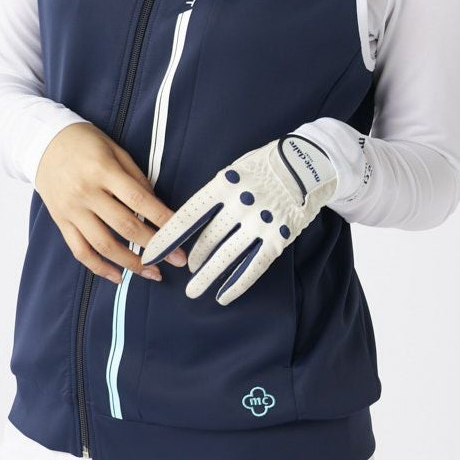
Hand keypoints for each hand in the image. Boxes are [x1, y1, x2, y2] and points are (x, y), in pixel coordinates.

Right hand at [35, 122, 186, 284]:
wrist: (42, 142)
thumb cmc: (85, 142)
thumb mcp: (115, 149)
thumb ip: (136, 177)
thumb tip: (156, 206)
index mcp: (103, 170)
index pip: (139, 200)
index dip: (163, 219)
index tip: (181, 233)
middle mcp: (86, 193)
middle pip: (125, 226)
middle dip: (155, 246)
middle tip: (177, 259)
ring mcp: (72, 210)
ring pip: (103, 245)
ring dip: (131, 263)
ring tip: (153, 272)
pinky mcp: (61, 222)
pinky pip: (80, 251)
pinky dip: (100, 268)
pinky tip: (119, 276)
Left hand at [140, 134, 337, 305]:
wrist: (308, 163)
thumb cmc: (265, 165)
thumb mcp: (234, 170)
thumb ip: (214, 194)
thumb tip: (189, 219)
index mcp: (224, 184)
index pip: (188, 215)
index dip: (167, 236)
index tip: (151, 252)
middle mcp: (240, 204)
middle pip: (208, 239)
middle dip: (191, 258)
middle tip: (180, 270)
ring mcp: (261, 223)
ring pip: (227, 256)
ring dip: (208, 276)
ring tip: (193, 290)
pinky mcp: (279, 238)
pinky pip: (254, 266)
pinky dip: (237, 283)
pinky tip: (224, 295)